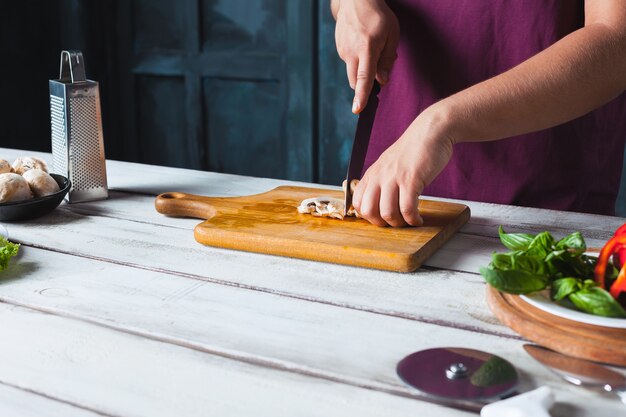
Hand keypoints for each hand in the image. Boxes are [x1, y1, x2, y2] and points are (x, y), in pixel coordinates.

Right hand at [332, 0, 398, 112]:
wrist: (355, 0)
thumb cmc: (378, 16)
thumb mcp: (392, 34)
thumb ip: (388, 60)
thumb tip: (382, 81)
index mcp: (367, 48)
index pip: (364, 77)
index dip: (362, 95)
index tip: (357, 109)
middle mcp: (351, 52)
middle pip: (355, 81)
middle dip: (364, 87)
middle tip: (378, 74)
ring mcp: (343, 51)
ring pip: (352, 73)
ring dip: (362, 72)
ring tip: (372, 51)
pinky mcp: (339, 49)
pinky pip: (350, 63)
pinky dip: (358, 62)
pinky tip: (364, 46)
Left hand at [352, 109, 454, 226]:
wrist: (430, 132)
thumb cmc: (413, 150)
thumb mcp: (389, 164)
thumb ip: (380, 181)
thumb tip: (376, 203)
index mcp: (372, 173)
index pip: (357, 203)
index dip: (368, 216)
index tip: (382, 218)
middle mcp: (379, 176)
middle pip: (369, 211)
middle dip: (382, 224)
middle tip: (395, 223)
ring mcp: (394, 178)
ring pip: (388, 213)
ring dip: (399, 224)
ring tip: (409, 221)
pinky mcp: (411, 180)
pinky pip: (408, 209)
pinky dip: (413, 220)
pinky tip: (418, 219)